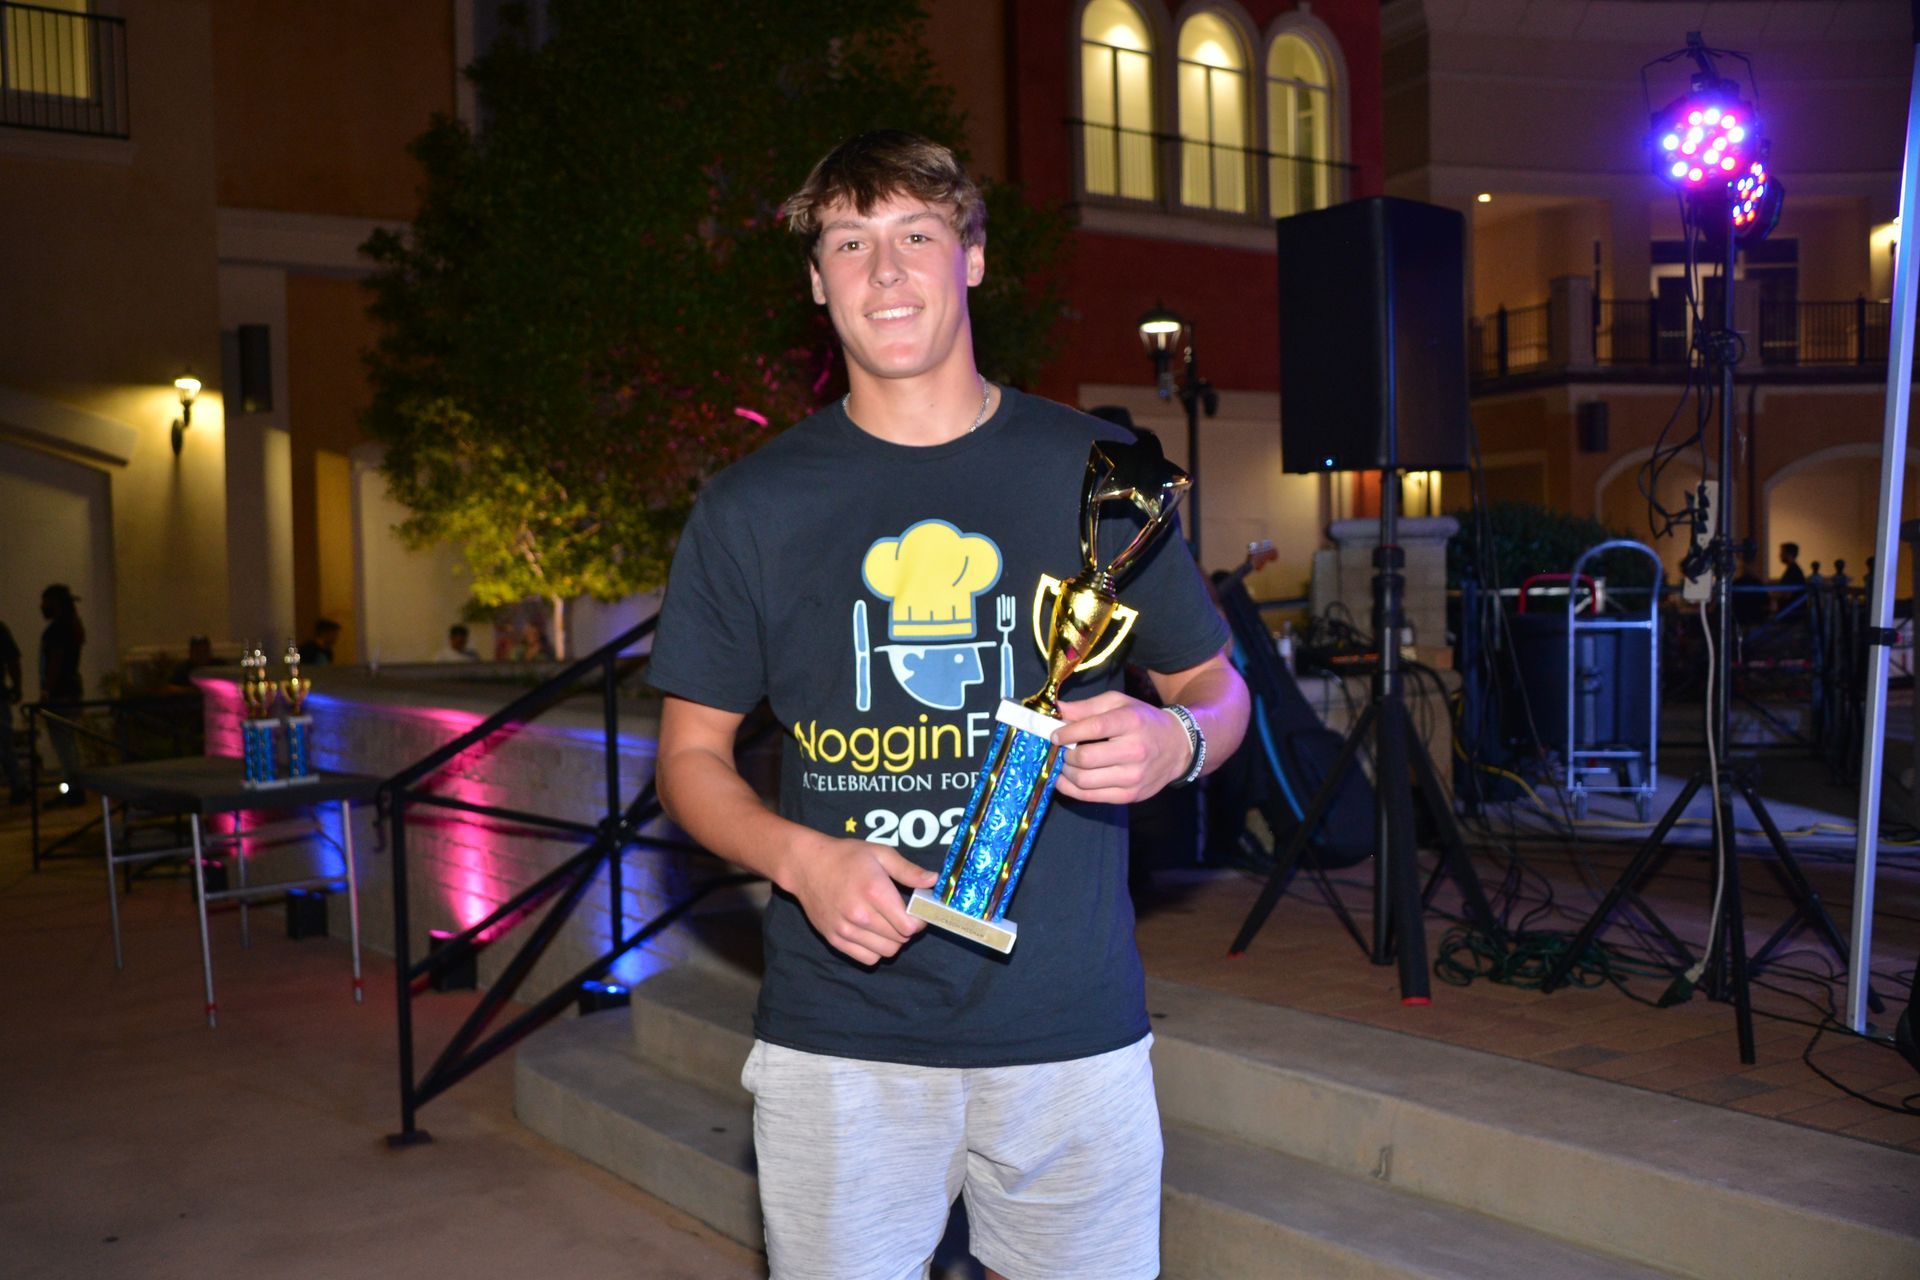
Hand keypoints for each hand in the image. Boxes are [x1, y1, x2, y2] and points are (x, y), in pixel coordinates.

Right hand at [784, 832, 936, 965]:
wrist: (807, 865)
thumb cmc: (846, 856)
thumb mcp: (880, 854)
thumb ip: (909, 871)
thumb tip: (934, 881)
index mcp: (874, 891)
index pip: (910, 925)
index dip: (919, 921)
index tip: (917, 911)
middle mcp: (860, 914)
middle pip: (900, 940)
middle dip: (908, 930)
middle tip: (902, 915)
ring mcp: (845, 930)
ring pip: (886, 952)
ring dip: (893, 941)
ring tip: (887, 923)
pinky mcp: (835, 939)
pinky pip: (868, 959)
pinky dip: (876, 951)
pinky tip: (873, 933)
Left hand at [1050, 691, 1192, 804]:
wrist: (1178, 747)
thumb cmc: (1143, 721)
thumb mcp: (1119, 703)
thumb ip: (1087, 706)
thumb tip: (1056, 710)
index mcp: (1131, 722)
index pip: (1093, 728)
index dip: (1067, 732)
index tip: (1055, 735)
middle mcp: (1134, 751)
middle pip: (1085, 758)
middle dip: (1064, 754)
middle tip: (1060, 750)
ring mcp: (1133, 777)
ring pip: (1084, 781)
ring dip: (1065, 773)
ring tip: (1064, 763)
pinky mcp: (1130, 795)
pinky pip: (1091, 797)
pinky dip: (1071, 789)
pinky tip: (1066, 779)